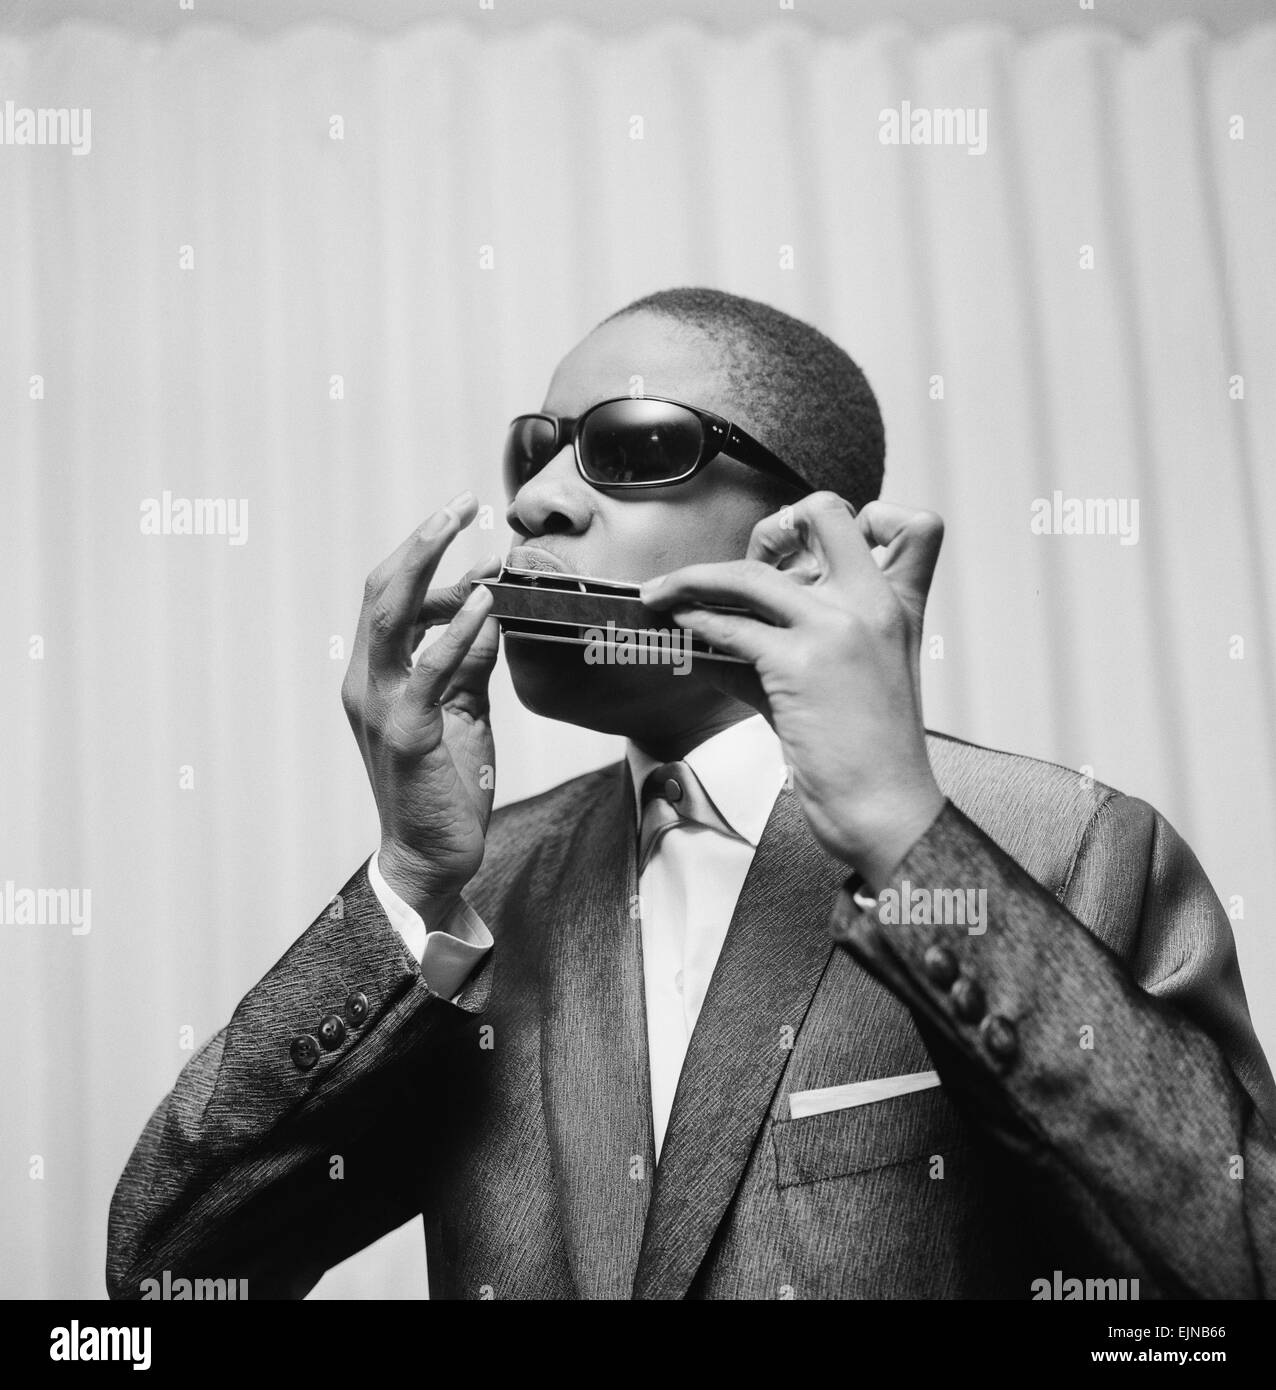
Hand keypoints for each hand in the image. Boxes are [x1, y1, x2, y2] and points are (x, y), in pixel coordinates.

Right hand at [342, 492, 500, 914]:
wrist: (431, 859)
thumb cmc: (442, 786)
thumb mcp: (463, 711)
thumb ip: (470, 662)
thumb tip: (490, 611)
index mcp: (375, 676)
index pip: (389, 600)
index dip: (423, 557)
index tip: (465, 526)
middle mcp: (366, 684)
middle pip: (380, 592)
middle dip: (419, 541)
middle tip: (459, 501)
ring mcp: (381, 707)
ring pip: (390, 617)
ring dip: (426, 563)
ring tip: (460, 523)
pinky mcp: (408, 734)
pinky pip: (429, 671)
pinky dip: (455, 631)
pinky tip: (487, 603)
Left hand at [640, 492, 946, 891]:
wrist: (887, 810)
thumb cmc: (872, 755)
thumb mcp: (857, 681)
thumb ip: (802, 642)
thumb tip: (722, 628)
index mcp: (900, 606)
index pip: (909, 523)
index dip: (858, 519)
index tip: (810, 550)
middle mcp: (874, 604)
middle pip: (823, 513)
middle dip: (772, 526)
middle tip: (737, 563)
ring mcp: (836, 629)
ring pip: (750, 573)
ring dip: (692, 579)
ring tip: (661, 593)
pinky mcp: (799, 664)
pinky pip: (729, 627)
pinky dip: (693, 624)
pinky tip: (678, 628)